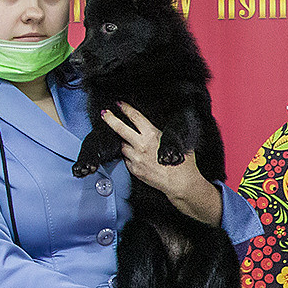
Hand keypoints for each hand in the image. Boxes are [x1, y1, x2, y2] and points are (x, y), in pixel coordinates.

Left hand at [101, 103, 219, 221]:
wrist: (181, 184)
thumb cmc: (183, 164)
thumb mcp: (177, 142)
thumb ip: (165, 133)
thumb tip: (158, 127)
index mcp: (152, 136)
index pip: (135, 117)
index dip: (125, 108)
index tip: (119, 104)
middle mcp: (141, 146)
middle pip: (120, 129)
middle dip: (110, 119)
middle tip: (104, 113)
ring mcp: (136, 159)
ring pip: (122, 146)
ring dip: (124, 142)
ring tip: (132, 143)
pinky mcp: (134, 170)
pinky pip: (127, 160)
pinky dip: (130, 156)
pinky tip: (138, 157)